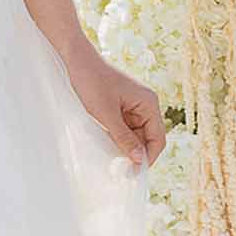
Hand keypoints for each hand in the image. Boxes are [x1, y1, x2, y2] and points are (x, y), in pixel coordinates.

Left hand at [62, 35, 165, 168]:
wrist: (76, 61)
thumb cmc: (91, 83)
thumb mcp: (106, 114)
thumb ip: (123, 138)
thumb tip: (139, 160)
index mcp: (149, 103)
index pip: (158, 138)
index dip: (148, 158)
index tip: (133, 174)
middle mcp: (146, 105)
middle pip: (148, 139)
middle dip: (136, 155)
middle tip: (119, 172)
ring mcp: (134, 107)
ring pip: (135, 136)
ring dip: (125, 148)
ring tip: (111, 160)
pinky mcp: (122, 108)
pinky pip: (125, 130)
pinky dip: (117, 139)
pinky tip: (106, 146)